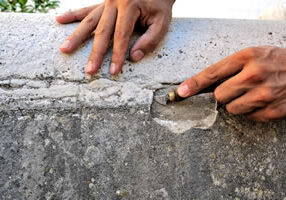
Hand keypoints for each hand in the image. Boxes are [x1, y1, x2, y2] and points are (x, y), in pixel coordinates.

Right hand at [56, 0, 174, 75]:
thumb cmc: (160, 4)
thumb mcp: (162, 21)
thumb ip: (150, 39)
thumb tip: (133, 57)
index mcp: (129, 5)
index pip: (121, 36)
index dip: (117, 55)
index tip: (113, 71)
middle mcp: (114, 2)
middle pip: (101, 31)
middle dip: (95, 53)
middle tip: (88, 70)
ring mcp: (106, 1)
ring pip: (89, 21)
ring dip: (76, 36)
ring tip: (64, 49)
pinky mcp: (103, 2)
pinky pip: (87, 10)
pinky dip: (74, 15)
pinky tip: (60, 19)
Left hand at [177, 46, 285, 121]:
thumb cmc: (277, 61)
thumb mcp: (254, 55)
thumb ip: (230, 68)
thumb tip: (203, 84)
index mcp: (247, 57)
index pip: (213, 72)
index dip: (194, 84)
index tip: (181, 92)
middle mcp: (254, 74)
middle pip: (219, 95)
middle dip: (224, 94)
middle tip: (237, 88)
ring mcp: (264, 94)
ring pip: (232, 108)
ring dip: (237, 104)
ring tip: (252, 93)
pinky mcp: (272, 110)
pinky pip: (248, 117)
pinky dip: (251, 111)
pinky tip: (262, 101)